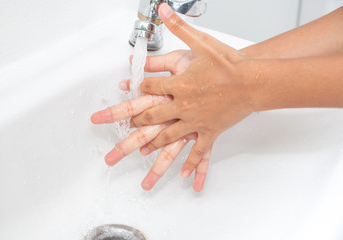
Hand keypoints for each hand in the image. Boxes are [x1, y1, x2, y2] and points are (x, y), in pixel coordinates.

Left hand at [130, 3, 253, 177]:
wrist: (253, 81)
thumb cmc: (229, 64)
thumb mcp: (202, 43)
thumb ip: (180, 28)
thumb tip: (164, 10)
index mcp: (178, 85)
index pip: (148, 88)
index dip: (137, 89)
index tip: (129, 91)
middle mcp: (182, 106)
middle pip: (150, 117)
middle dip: (131, 125)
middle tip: (119, 133)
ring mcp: (195, 122)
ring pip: (168, 137)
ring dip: (151, 145)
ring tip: (138, 153)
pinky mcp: (210, 132)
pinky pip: (198, 151)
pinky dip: (191, 164)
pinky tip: (184, 176)